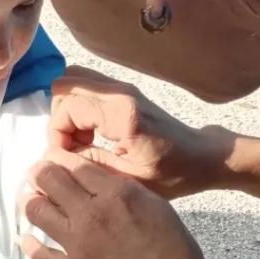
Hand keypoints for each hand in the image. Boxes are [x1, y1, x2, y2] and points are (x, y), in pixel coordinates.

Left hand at [23, 148, 212, 258]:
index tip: (54, 158)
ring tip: (33, 200)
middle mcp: (91, 214)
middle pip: (48, 180)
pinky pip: (40, 254)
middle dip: (39, 172)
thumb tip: (93, 178)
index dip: (60, 158)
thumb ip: (122, 187)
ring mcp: (78, 245)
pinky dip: (30, 243)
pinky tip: (26, 238)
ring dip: (31, 201)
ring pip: (36, 211)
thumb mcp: (154, 203)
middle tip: (38, 175)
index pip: (74, 164)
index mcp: (115, 194)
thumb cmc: (173, 248)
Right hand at [48, 67, 236, 198]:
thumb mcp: (129, 178)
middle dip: (59, 119)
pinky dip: (79, 106)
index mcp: (123, 114)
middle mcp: (121, 92)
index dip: (57, 133)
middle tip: (73, 148)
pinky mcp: (124, 90)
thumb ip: (90, 163)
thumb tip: (57, 157)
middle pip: (64, 86)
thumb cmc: (173, 173)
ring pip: (72, 80)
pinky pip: (86, 85)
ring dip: (68, 111)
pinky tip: (92, 134)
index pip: (67, 106)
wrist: (202, 156)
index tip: (66, 158)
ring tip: (81, 140)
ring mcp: (123, 87)